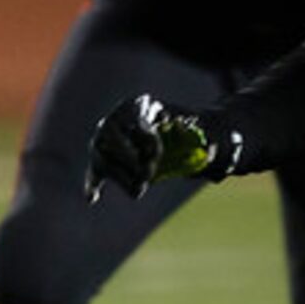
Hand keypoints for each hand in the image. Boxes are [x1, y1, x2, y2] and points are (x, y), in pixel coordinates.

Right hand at [86, 92, 241, 200]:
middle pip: (110, 137)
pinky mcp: (104, 160)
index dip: (146, 140)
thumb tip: (213, 158)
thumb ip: (209, 143)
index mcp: (140, 105)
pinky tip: (91, 198)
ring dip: (119, 176)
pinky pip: (95, 171)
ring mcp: (106, 140)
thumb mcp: (202, 132)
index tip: (156, 157)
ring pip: (103, 158)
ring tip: (139, 192)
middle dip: (128, 159)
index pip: (134, 119)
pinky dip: (92, 184)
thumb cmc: (191, 132)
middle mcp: (117, 119)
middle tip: (148, 176)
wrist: (181, 137)